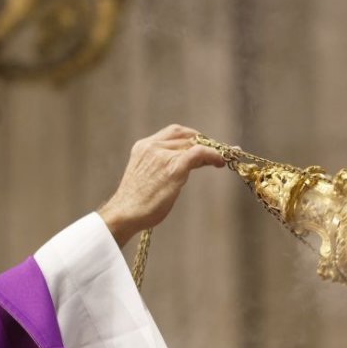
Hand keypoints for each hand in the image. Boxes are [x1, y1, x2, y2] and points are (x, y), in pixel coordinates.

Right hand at [98, 125, 225, 246]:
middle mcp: (152, 146)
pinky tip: (220, 162)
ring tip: (222, 159)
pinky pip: (199, 153)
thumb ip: (160, 166)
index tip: (204, 146)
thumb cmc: (135, 203)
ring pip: (194, 144)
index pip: (174, 133)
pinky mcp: (174, 167)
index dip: (193, 138)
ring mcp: (163, 155)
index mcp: (143, 146)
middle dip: (205, 143)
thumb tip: (183, 168)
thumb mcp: (147, 176)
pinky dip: (213, 154)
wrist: (124, 214)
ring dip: (212, 150)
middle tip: (219, 152)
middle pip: (186, 137)